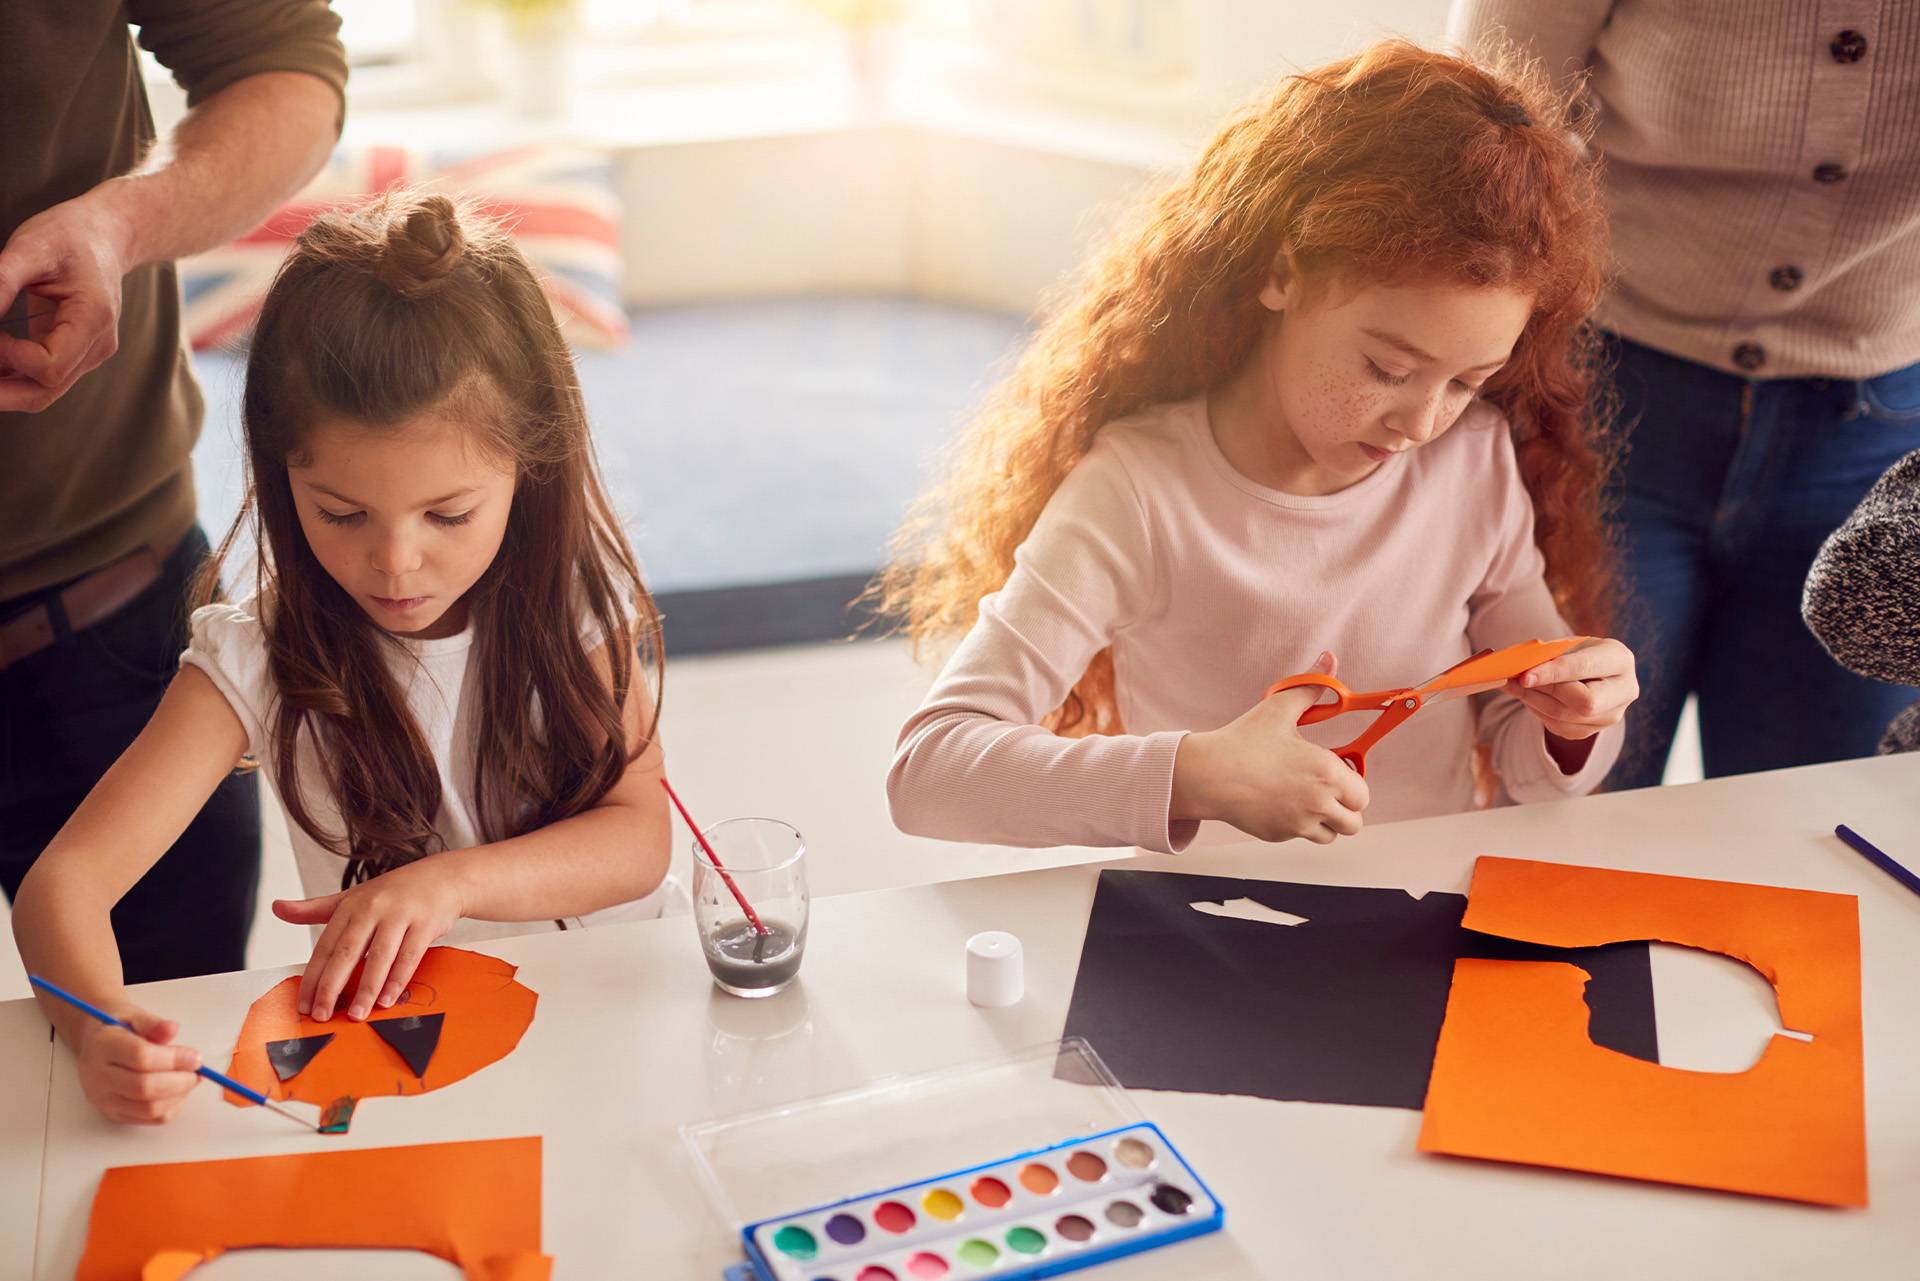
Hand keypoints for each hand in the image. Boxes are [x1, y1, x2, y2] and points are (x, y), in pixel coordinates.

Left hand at [0, 187, 136, 412]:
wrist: (106, 237)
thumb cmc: (70, 236)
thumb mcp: (31, 247)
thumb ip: (1, 283)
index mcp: (93, 320)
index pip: (49, 366)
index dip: (10, 356)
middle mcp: (96, 346)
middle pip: (44, 392)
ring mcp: (87, 354)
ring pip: (41, 392)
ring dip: (2, 387)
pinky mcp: (74, 353)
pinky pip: (40, 378)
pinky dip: (10, 376)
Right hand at [76, 1005, 200, 1124]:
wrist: (95, 1046)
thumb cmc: (119, 1029)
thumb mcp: (133, 1016)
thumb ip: (153, 1023)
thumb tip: (172, 1028)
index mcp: (102, 1047)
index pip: (141, 1057)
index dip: (174, 1059)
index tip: (195, 1057)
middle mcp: (97, 1077)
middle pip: (143, 1087)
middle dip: (179, 1081)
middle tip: (197, 1071)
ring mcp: (103, 1099)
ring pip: (147, 1108)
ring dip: (178, 1096)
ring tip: (190, 1079)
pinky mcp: (113, 1113)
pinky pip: (149, 1119)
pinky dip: (172, 1107)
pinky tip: (179, 1091)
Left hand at [276, 858, 464, 1022]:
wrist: (444, 877)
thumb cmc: (395, 892)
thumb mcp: (352, 897)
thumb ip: (315, 909)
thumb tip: (277, 908)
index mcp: (351, 905)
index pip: (326, 946)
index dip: (313, 977)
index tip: (303, 1004)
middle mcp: (373, 908)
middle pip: (347, 952)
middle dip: (331, 987)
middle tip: (321, 1014)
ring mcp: (400, 915)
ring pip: (379, 957)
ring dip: (366, 989)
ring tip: (356, 1014)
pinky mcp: (425, 924)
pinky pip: (409, 956)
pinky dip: (397, 980)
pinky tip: (387, 999)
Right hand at [1173, 650, 1370, 843]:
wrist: (1209, 774)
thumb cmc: (1243, 742)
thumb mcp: (1279, 708)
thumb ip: (1311, 685)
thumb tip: (1328, 661)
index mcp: (1327, 772)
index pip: (1363, 794)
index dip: (1354, 785)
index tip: (1338, 774)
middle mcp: (1318, 802)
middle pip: (1354, 822)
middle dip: (1346, 809)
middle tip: (1327, 791)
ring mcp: (1299, 824)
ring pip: (1331, 834)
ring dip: (1325, 821)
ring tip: (1305, 799)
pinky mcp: (1279, 835)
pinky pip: (1301, 836)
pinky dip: (1298, 825)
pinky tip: (1279, 803)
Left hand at [1507, 637, 1638, 768]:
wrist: (1589, 672)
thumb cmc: (1576, 652)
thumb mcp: (1567, 644)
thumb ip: (1547, 654)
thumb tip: (1516, 667)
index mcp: (1620, 659)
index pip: (1585, 668)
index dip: (1553, 673)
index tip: (1525, 676)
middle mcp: (1625, 690)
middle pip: (1585, 702)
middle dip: (1546, 691)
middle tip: (1517, 680)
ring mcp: (1612, 715)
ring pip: (1566, 717)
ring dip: (1533, 701)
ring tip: (1514, 685)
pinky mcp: (1594, 730)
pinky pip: (1559, 727)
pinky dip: (1537, 711)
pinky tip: (1528, 696)